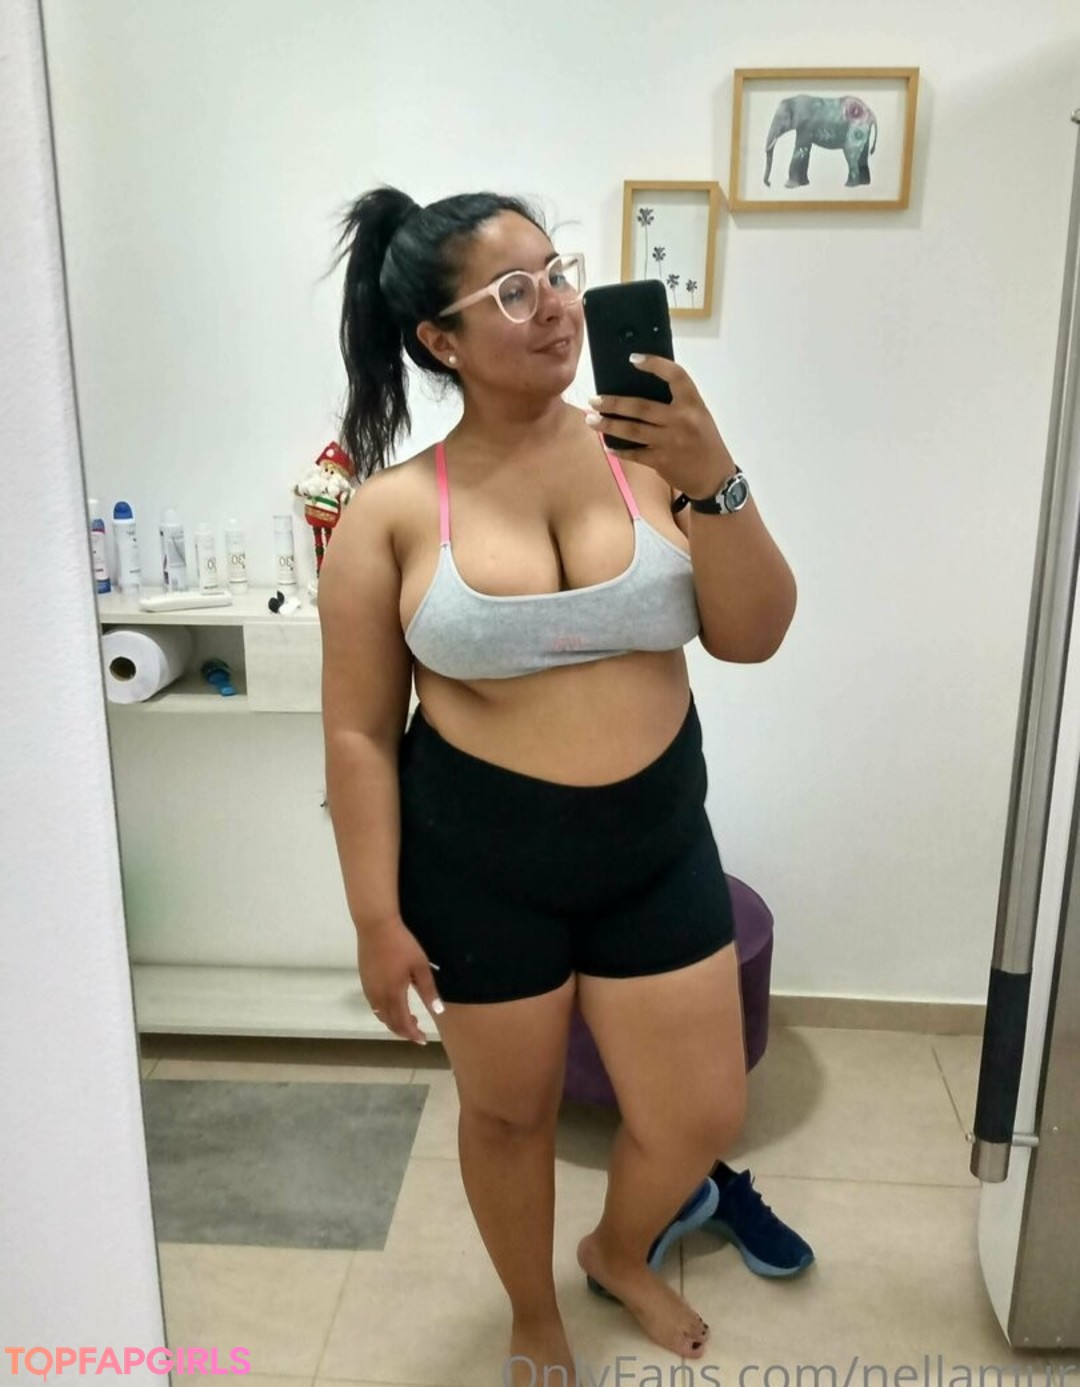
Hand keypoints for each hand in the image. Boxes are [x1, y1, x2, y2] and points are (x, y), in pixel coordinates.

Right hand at [358, 919, 442, 1044]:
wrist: (376, 926)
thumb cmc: (402, 944)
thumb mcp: (420, 966)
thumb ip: (428, 990)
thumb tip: (438, 1011)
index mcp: (394, 994)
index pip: (403, 1023)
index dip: (413, 1034)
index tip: (423, 1040)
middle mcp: (378, 996)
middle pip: (390, 1023)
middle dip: (403, 1031)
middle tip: (417, 1032)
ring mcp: (369, 989)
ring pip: (380, 1015)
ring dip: (393, 1022)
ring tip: (408, 1020)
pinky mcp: (364, 981)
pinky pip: (374, 1005)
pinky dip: (384, 1012)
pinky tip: (393, 1005)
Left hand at [585, 355, 736, 498]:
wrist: (715, 478)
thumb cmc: (705, 442)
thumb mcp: (699, 416)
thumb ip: (677, 405)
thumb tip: (640, 393)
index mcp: (693, 404)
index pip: (676, 375)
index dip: (655, 364)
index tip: (633, 359)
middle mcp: (681, 419)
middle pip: (641, 407)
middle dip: (613, 403)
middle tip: (593, 400)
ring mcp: (670, 441)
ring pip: (632, 430)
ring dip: (608, 424)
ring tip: (591, 420)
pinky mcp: (661, 461)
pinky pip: (634, 453)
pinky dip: (619, 450)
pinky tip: (608, 445)